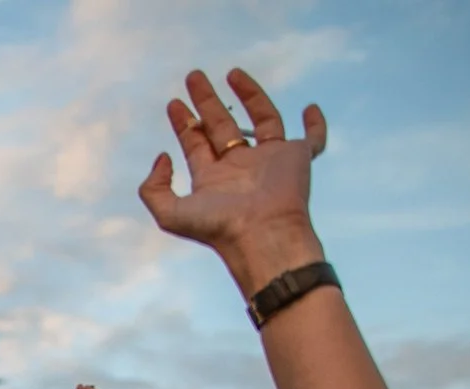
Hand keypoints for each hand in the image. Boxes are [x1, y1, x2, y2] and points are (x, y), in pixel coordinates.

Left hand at [139, 68, 328, 295]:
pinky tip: (310, 108)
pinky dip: (316, 124)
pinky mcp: (298, 158)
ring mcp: (271, 161)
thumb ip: (153, 189)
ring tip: (232, 73)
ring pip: (261, 120)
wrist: (263, 234)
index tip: (174, 102)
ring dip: (249, 95)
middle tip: (193, 77)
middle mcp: (241, 167)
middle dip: (206, 102)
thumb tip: (163, 156)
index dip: (184, 122)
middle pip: (221, 126)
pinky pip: (314, 138)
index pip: (196, 143)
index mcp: (212, 178)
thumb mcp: (170, 213)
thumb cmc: (219, 228)